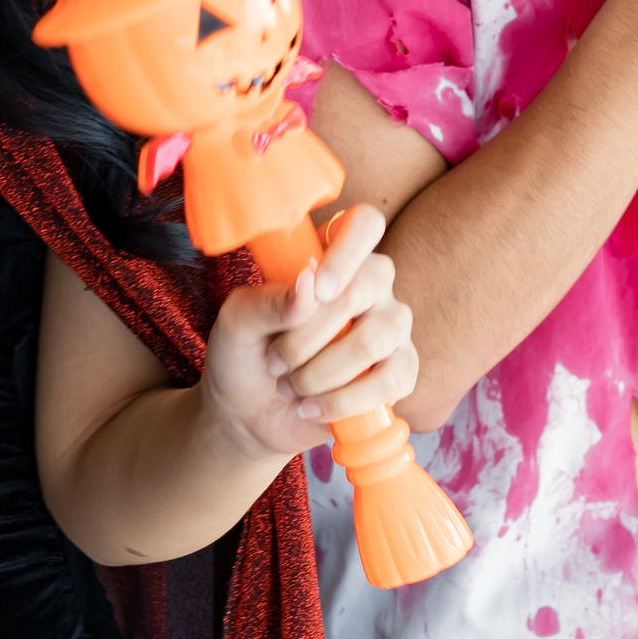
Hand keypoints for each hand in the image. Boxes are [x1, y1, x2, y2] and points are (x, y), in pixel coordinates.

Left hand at [198, 205, 418, 461]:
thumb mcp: (237, 322)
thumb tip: (309, 287)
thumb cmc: (245, 353)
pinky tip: (311, 407)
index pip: (364, 224)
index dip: (347, 250)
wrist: (249, 414)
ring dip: (319, 372)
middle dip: (308, 333)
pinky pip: (390, 382)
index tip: (318, 286)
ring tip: (290, 386)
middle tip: (275, 359)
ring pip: (374, 339)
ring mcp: (391, 328)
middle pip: (367, 285)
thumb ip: (268, 301)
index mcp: (332, 257)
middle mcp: (370, 285)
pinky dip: (341, 401)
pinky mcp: (401, 372)